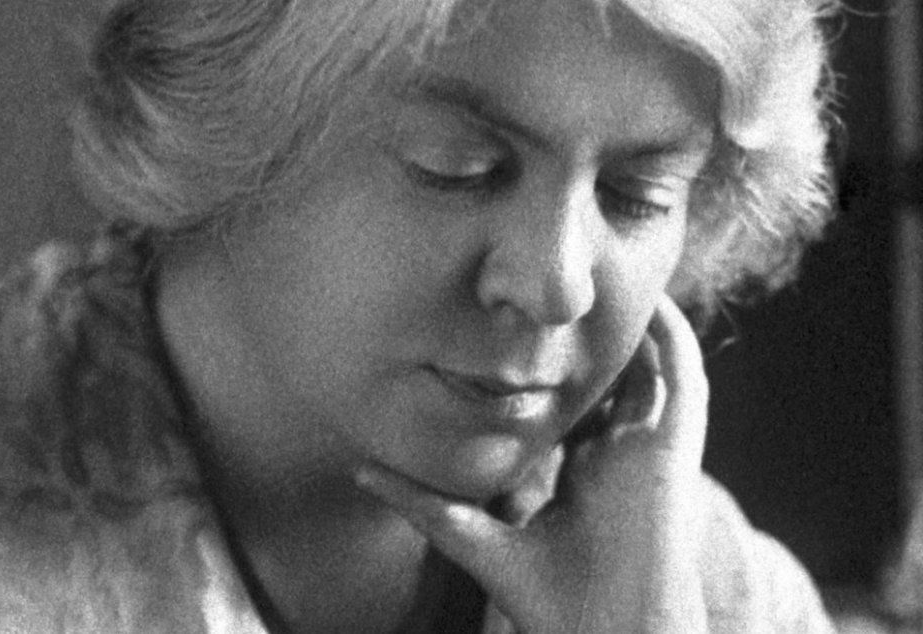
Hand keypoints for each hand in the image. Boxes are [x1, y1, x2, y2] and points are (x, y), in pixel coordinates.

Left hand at [355, 296, 709, 632]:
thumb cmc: (548, 599)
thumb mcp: (477, 535)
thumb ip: (426, 502)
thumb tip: (362, 471)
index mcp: (585, 475)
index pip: (575, 408)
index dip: (557, 371)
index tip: (522, 335)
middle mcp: (620, 455)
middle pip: (614, 380)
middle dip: (597, 338)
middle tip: (565, 293)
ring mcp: (651, 447)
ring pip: (652, 370)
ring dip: (634, 326)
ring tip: (610, 275)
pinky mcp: (676, 446)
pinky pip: (684, 379)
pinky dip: (672, 338)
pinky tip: (649, 302)